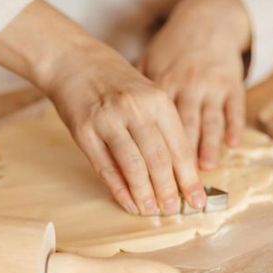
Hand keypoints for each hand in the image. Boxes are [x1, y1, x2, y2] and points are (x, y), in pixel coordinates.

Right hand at [46, 46, 204, 215]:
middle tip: (173, 210)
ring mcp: (108, 121)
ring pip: (133, 166)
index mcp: (158, 100)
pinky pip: (105, 167)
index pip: (180, 147)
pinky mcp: (84, 132)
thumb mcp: (147, 94)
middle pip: (158, 159)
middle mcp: (135, 109)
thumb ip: (162, 127)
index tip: (197, 199)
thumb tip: (177, 171)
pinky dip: (118, 189)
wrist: (74, 61)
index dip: (189, 178)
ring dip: (144, 193)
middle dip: (168, 190)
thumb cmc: (115, 81)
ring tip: (151, 211)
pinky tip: (127, 202)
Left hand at [138, 0, 250, 169]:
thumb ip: (135, 99)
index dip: (151, 152)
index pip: (153, 125)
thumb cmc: (171, 51)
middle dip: (179, 159)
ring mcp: (210, 84)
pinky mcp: (232, 82)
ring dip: (207, 145)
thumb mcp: (148, 67)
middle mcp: (185, 85)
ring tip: (205, 168)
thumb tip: (116, 129)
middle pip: (181, 127)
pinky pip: (234, 106)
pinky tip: (232, 145)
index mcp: (160, 85)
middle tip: (176, 183)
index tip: (149, 175)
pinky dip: (234, 126)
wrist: (206, 21)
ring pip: (209, 119)